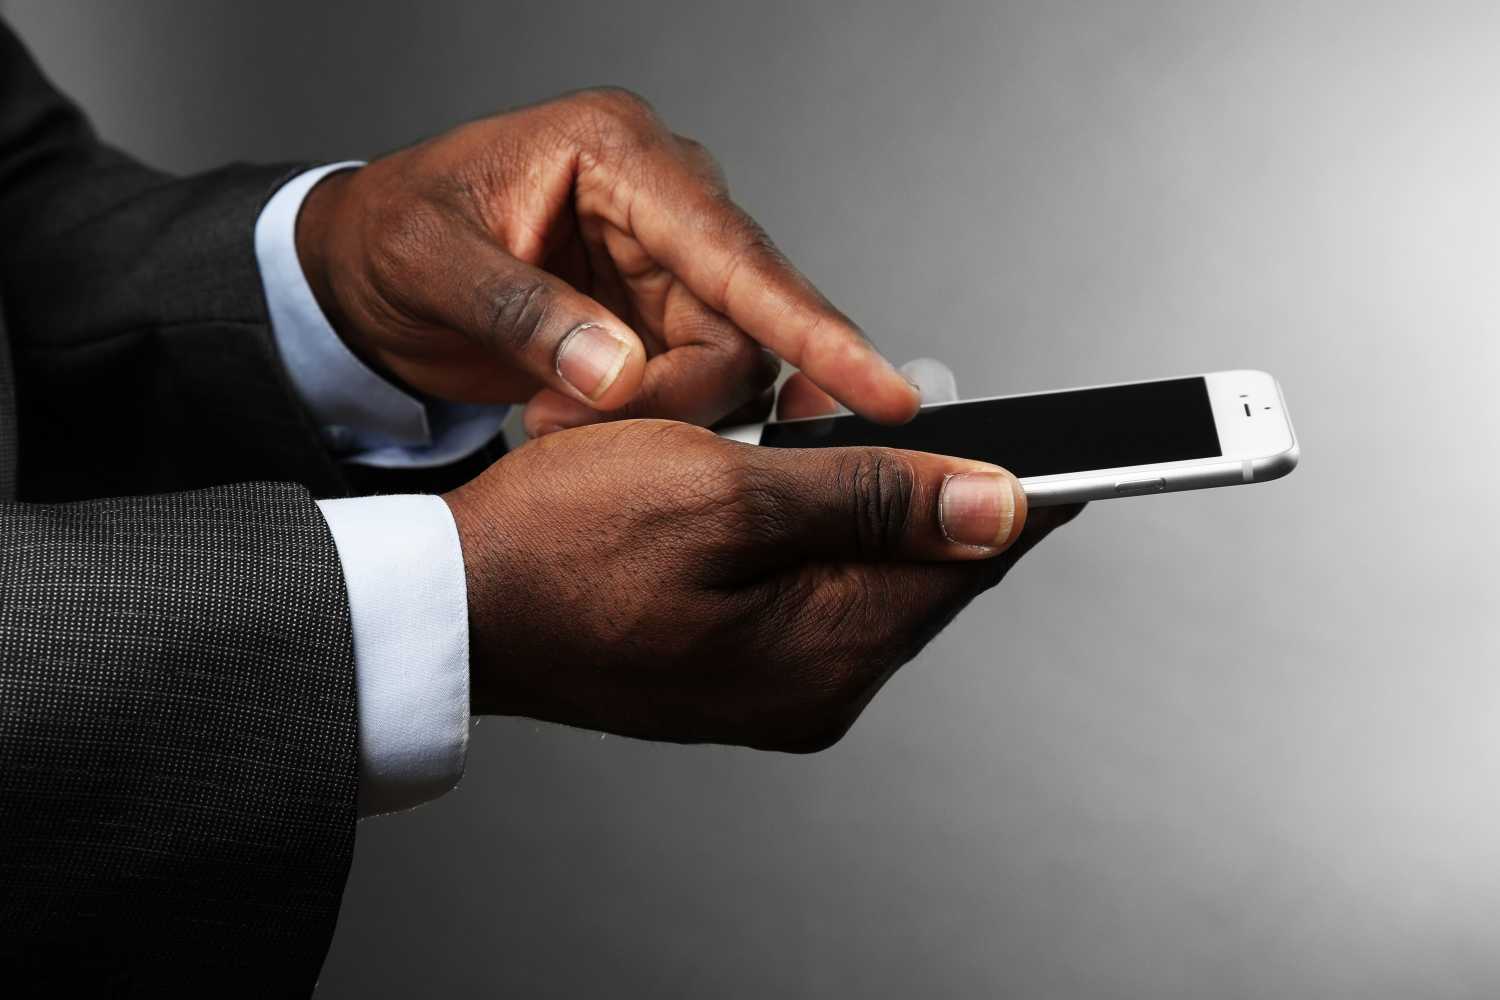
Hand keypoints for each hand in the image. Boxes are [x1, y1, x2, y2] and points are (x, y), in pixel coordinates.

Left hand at [296, 88, 919, 436]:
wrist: (365, 271)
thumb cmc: (393, 236)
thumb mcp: (432, 265)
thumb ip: (524, 314)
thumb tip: (616, 372)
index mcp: (620, 154)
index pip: (736, 249)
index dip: (813, 326)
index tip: (882, 392)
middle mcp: (665, 203)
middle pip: (746, 323)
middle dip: (681, 396)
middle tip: (574, 422)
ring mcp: (669, 262)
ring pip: (732, 363)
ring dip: (661, 415)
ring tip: (551, 416)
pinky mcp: (661, 314)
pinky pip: (698, 382)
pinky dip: (654, 419)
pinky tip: (580, 416)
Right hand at [443, 421, 1076, 750]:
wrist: (455, 607)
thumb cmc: (560, 544)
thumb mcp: (722, 492)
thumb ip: (869, 496)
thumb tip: (995, 505)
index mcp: (825, 653)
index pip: (970, 560)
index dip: (1024, 488)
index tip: (1077, 443)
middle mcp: (815, 687)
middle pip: (924, 566)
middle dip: (918, 472)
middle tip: (895, 391)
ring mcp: (777, 685)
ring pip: (865, 569)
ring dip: (854, 489)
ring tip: (802, 420)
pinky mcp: (741, 667)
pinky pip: (811, 586)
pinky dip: (807, 523)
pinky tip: (769, 474)